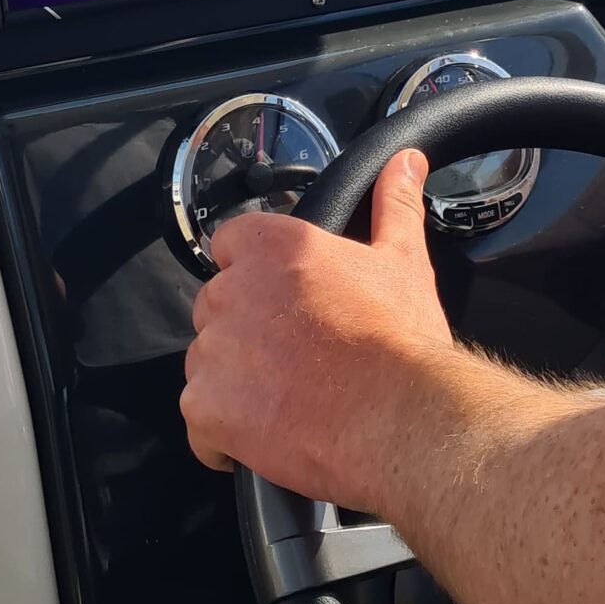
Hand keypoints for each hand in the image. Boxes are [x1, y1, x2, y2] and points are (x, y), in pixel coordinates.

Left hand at [180, 147, 455, 509]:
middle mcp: (234, 290)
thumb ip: (396, 206)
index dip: (253, 274)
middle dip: (244, 333)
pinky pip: (199, 425)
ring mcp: (214, 350)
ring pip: (206, 365)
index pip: (231, 244)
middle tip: (294, 360)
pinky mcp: (206, 407)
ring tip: (287, 403)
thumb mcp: (404, 262)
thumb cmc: (401, 342)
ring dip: (233, 386)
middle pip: (216, 308)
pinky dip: (221, 438)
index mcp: (275, 246)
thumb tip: (405, 162)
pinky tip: (264, 440)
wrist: (401, 417)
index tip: (281, 302)